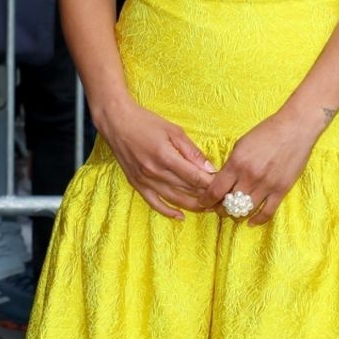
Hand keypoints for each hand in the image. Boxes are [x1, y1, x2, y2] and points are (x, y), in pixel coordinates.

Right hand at [101, 100, 216, 219]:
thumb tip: (209, 168)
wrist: (116, 122)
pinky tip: (180, 216)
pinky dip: (167, 211)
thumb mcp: (173, 131)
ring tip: (207, 209)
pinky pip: (154, 203)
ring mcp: (144, 180)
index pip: (194, 177)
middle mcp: (155, 172)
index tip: (222, 186)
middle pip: (186, 189)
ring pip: (173, 199)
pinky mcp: (136, 184)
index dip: (210, 184)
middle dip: (205, 196)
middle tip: (220, 200)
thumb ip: (192, 151)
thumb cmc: (146, 122)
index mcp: (166, 157)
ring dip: (192, 206)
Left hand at [206, 108, 318, 225]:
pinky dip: (257, 220)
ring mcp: (266, 185)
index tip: (204, 203)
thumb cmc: (267, 132)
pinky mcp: (281, 190)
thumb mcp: (241, 144)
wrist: (295, 128)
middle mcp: (250, 176)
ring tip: (234, 213)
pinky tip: (251, 221)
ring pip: (246, 210)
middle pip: (229, 203)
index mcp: (236, 163)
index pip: (215, 190)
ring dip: (237, 215)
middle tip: (219, 208)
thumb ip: (231, 164)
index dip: (207, 200)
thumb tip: (222, 181)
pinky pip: (267, 212)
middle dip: (221, 209)